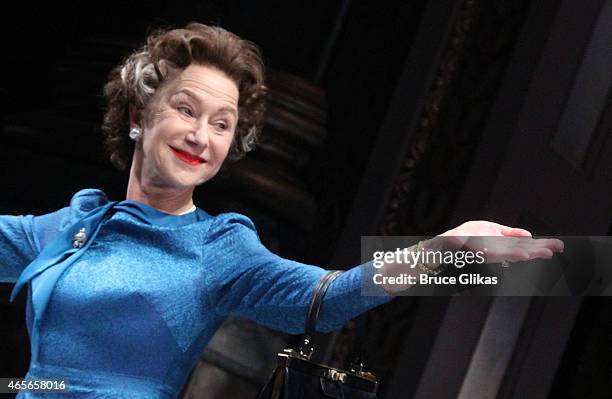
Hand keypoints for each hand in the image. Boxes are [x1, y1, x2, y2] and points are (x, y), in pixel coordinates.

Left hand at [440, 221, 563, 263]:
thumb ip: (511, 233)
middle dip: (542, 249)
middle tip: (559, 248)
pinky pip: (501, 254)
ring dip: (532, 253)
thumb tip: (530, 235)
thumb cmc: (468, 235)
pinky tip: (525, 254)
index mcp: (505, 244)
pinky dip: (513, 254)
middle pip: (525, 250)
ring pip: (517, 254)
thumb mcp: (492, 229)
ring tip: (548, 253)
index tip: (557, 245)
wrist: (450, 241)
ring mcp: (494, 253)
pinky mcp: (485, 253)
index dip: (542, 245)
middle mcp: (502, 250)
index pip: (527, 245)